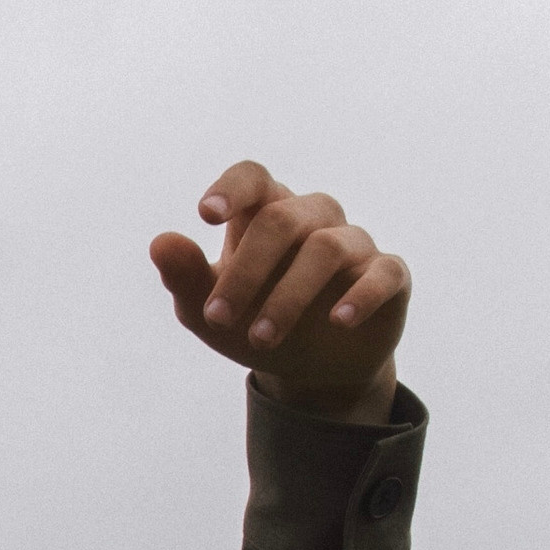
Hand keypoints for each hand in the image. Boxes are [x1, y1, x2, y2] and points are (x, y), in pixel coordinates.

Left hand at [150, 162, 408, 423]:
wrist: (308, 369)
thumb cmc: (251, 322)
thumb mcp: (207, 309)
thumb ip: (185, 275)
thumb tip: (160, 242)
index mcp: (265, 214)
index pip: (253, 179)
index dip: (233, 188)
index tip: (206, 215)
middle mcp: (313, 219)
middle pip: (283, 219)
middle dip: (247, 270)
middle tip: (218, 318)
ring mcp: (354, 244)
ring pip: (328, 247)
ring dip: (289, 296)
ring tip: (260, 339)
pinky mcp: (389, 276)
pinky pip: (384, 273)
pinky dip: (361, 295)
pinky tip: (338, 321)